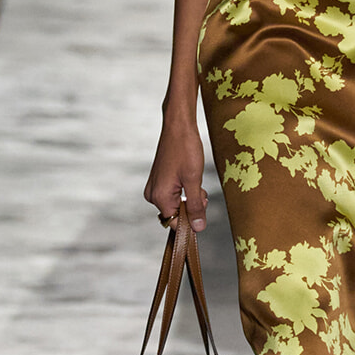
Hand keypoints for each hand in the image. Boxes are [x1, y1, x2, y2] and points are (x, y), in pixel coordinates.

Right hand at [143, 114, 207, 231]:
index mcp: (160, 197)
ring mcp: (154, 187)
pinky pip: (173, 195)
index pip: (175, 223)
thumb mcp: (194, 180)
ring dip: (189, 198)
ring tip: (195, 181)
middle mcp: (153, 195)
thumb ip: (195, 206)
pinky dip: (184, 191)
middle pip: (175, 214)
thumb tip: (198, 228)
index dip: (191, 219)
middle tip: (201, 191)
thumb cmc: (186, 149)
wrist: (178, 126)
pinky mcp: (159, 181)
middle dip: (191, 207)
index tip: (202, 207)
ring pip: (176, 204)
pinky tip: (189, 178)